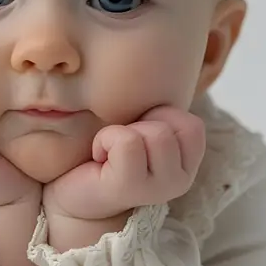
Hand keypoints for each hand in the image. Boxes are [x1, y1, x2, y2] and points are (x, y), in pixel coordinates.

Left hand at [43, 106, 205, 220]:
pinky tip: (99, 156)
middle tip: (121, 145)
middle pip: (170, 127)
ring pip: (154, 133)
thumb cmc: (110, 154)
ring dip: (122, 132)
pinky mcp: (129, 187)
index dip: (162, 118)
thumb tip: (161, 72)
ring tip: (111, 151)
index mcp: (186, 165)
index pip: (193, 125)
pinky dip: (106, 139)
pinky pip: (126, 141)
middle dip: (140, 124)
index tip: (139, 133)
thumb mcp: (144, 130)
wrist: (73, 192)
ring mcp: (157, 188)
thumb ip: (161, 115)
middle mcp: (179, 181)